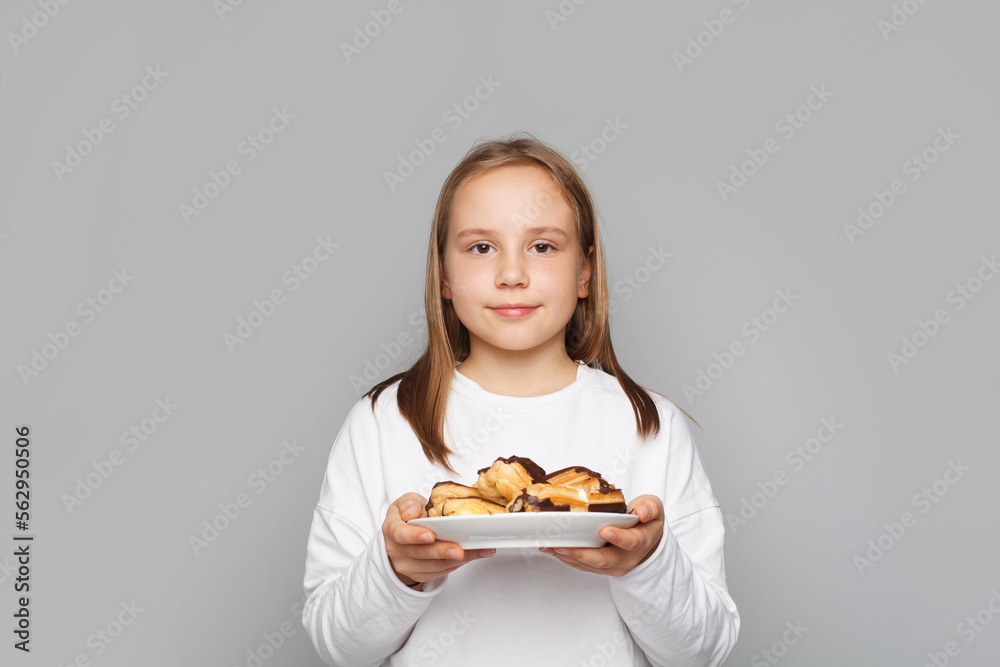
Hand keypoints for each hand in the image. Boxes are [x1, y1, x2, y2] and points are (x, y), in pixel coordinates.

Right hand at [382, 492, 494, 588]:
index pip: (400, 534)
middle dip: (442, 552)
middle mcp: (397, 550)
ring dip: (458, 559)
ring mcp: (408, 565)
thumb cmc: (408, 516)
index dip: (415, 535)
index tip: (430, 535)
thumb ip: (409, 503)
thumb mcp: (406, 502)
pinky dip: (459, 563)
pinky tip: (474, 554)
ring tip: (478, 550)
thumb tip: (412, 513)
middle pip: (421, 553)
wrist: (402, 536)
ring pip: (434, 565)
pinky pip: (441, 572)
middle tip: (459, 550)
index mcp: (392, 528)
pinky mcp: (421, 574)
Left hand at [539, 494, 663, 576]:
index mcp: (641, 541)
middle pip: (604, 560)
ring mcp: (612, 566)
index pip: (631, 541)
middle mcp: (626, 558)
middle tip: (564, 546)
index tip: (604, 531)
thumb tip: (642, 512)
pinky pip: (582, 566)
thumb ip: (650, 507)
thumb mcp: (654, 508)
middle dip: (583, 553)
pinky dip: (566, 558)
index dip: (618, 537)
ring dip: (568, 556)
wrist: (645, 540)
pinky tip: (551, 549)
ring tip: (550, 546)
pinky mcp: (600, 568)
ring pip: (589, 565)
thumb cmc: (646, 521)